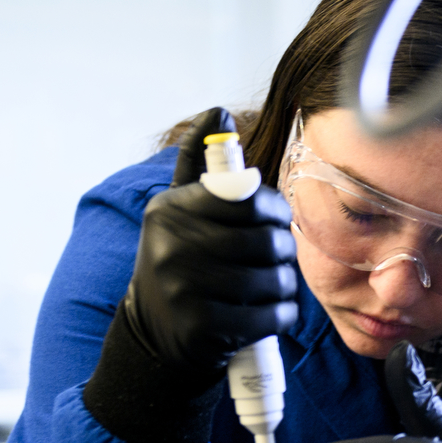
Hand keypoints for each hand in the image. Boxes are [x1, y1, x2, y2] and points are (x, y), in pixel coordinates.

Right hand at [124, 107, 297, 381]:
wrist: (155, 332)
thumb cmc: (180, 260)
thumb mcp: (178, 209)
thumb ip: (199, 162)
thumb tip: (218, 110)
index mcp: (171, 209)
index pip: (249, 199)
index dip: (276, 209)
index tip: (278, 219)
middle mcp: (172, 246)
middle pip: (267, 241)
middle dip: (284, 250)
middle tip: (280, 256)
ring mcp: (185, 290)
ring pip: (274, 279)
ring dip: (286, 284)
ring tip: (276, 283)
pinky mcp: (204, 328)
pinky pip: (271, 316)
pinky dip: (282, 314)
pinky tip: (272, 311)